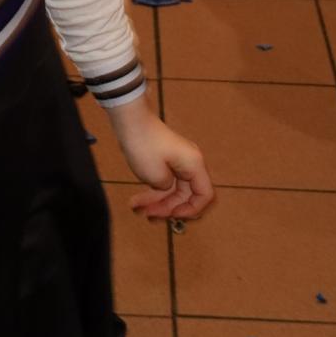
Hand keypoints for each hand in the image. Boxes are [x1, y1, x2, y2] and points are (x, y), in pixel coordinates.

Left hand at [107, 98, 213, 221]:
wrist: (130, 120)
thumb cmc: (143, 144)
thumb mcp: (154, 175)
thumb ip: (166, 189)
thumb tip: (167, 188)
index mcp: (194, 165)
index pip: (204, 194)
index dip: (191, 210)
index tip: (172, 216)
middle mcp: (190, 163)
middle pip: (186, 195)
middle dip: (167, 207)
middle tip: (146, 214)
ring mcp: (179, 162)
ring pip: (173, 190)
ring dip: (156, 202)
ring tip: (135, 208)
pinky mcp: (167, 161)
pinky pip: (165, 182)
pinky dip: (153, 192)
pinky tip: (138, 200)